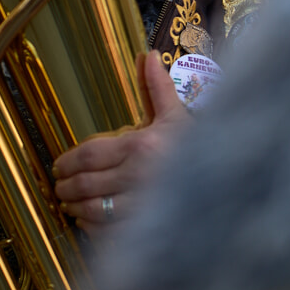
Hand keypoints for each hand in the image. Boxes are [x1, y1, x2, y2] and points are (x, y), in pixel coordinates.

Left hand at [53, 52, 190, 235]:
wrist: (230, 186)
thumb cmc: (201, 150)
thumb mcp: (178, 117)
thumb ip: (158, 88)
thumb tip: (147, 55)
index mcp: (142, 146)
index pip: (88, 155)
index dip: (67, 162)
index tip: (59, 166)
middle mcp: (138, 177)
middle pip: (85, 185)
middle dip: (66, 187)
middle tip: (59, 186)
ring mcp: (141, 208)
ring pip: (93, 210)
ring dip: (75, 208)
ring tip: (69, 204)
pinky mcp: (145, 232)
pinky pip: (107, 234)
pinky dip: (92, 229)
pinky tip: (89, 221)